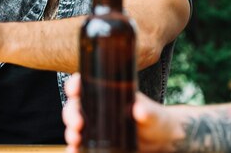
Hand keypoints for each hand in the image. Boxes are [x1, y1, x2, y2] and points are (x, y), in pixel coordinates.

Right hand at [62, 74, 184, 152]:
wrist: (160, 142)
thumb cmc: (155, 119)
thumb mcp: (152, 113)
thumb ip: (146, 110)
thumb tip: (139, 110)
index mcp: (107, 92)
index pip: (85, 84)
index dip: (75, 84)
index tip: (74, 89)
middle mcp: (97, 107)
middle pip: (74, 106)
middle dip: (71, 113)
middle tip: (78, 124)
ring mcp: (95, 126)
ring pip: (73, 126)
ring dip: (70, 132)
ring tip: (75, 139)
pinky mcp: (96, 143)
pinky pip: (80, 145)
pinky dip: (74, 149)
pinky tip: (74, 151)